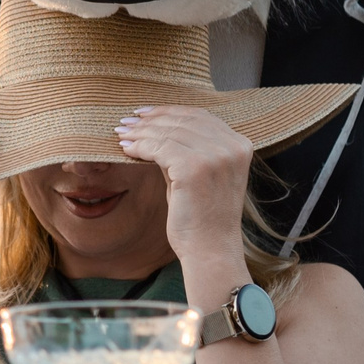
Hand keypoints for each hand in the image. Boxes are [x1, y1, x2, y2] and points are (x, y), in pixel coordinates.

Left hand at [114, 105, 251, 279]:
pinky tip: (127, 150)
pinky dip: (139, 146)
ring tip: (122, 134)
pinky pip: (159, 147)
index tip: (145, 113)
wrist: (211, 251)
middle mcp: (232, 147)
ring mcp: (215, 156)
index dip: (170, 111)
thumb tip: (154, 127)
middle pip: (184, 120)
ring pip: (168, 132)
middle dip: (151, 119)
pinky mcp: (194, 168)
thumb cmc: (204, 219)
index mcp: (240, 145)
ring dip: (141, 132)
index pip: (200, 116)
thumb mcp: (201, 175)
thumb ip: (187, 149)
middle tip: (127, 122)